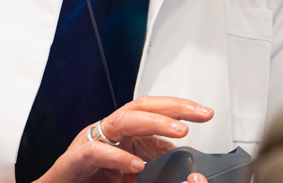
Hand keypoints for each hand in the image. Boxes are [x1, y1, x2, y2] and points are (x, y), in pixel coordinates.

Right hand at [35, 96, 214, 182]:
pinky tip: (137, 165)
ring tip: (179, 131)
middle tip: (200, 114)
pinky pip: (98, 152)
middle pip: (141, 106)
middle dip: (173, 107)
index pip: (153, 109)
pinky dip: (118, 158)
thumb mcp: (132, 173)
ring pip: (123, 121)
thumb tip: (185, 161)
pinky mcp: (75, 160)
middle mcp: (107, 131)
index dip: (179, 107)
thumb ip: (154, 164)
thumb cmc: (91, 182)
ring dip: (153, 123)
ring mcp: (89, 141)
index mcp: (122, 132)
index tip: (206, 114)